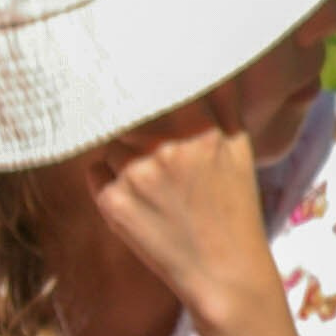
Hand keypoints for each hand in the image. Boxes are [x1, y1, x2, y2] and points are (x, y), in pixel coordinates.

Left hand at [88, 91, 277, 335]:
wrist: (224, 272)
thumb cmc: (234, 207)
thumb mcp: (240, 148)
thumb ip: (223, 101)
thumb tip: (209, 64)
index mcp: (199, 129)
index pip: (153, 87)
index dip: (142, 86)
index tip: (137, 83)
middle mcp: (164, 148)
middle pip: (127, 113)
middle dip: (135, 126)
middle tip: (153, 152)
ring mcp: (135, 175)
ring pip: (110, 142)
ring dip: (121, 154)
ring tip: (151, 183)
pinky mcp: (112, 203)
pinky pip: (95, 171)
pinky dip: (108, 182)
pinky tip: (137, 201)